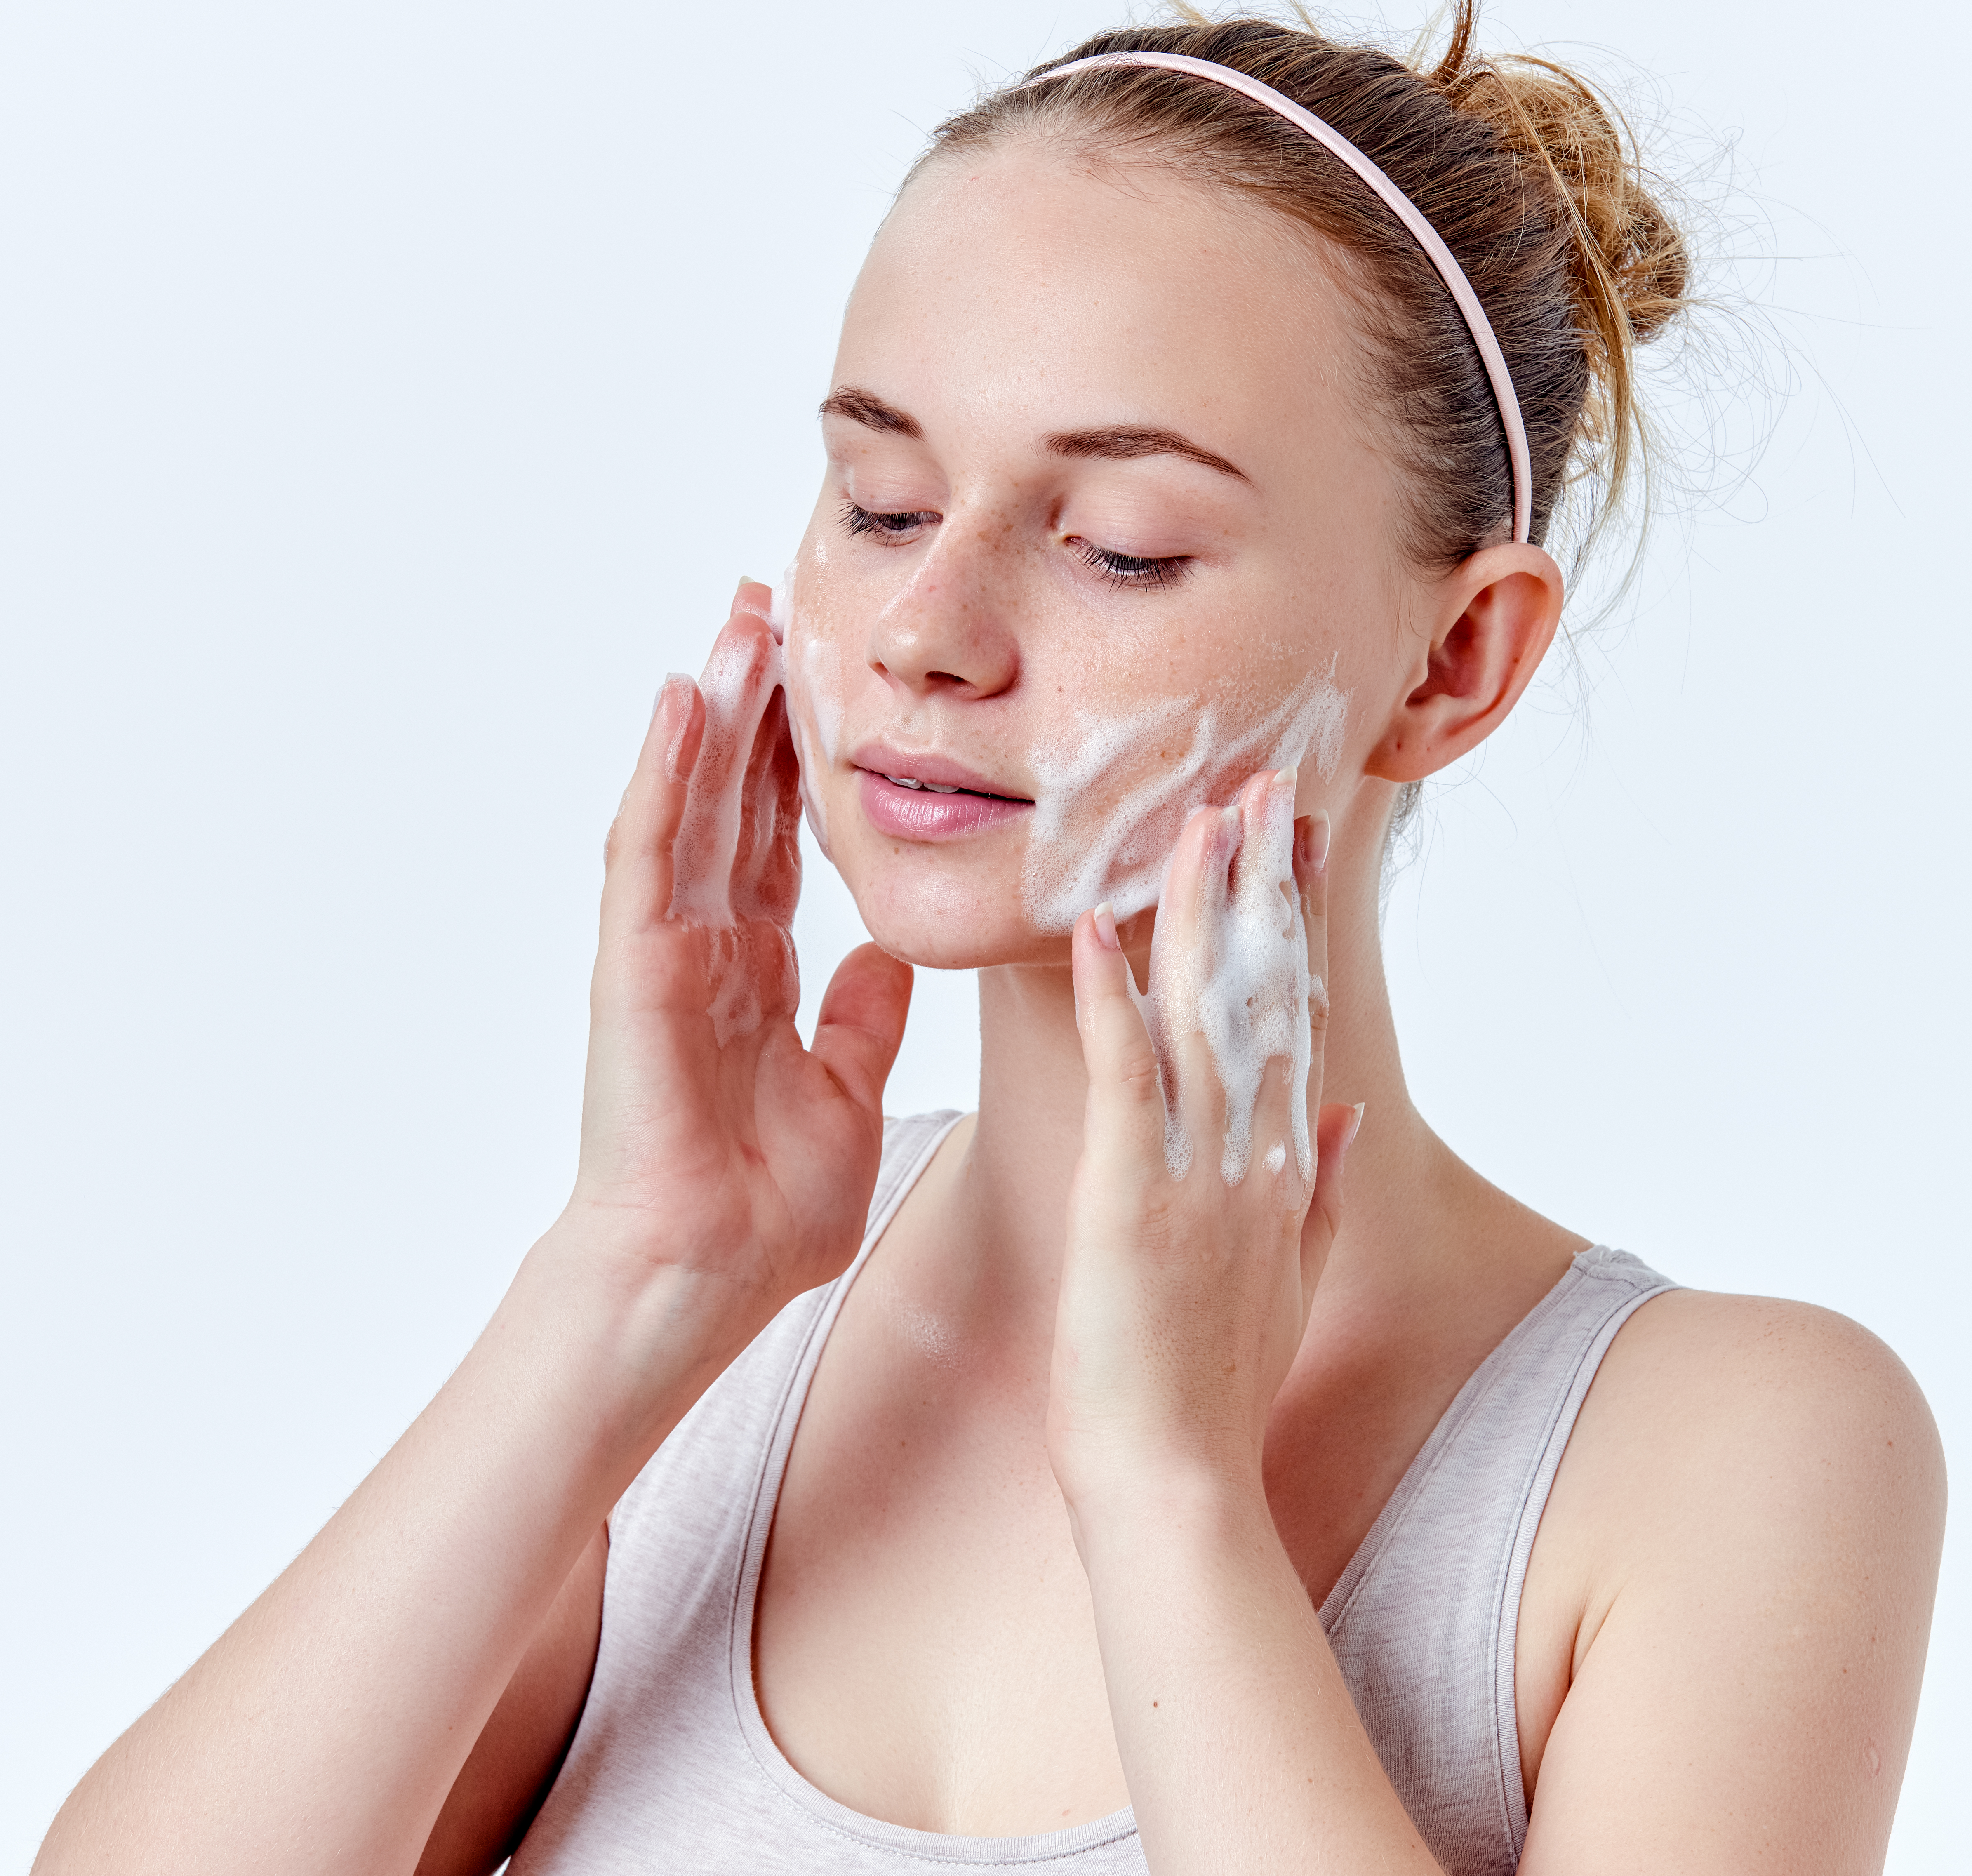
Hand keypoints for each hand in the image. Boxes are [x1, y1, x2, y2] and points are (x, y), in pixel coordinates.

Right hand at [548, 580, 913, 1372]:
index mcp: (757, 974)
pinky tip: (682, 700)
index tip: (823, 678)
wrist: (705, 1274)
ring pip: (691, 803)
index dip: (798, 759)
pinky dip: (663, 774)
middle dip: (752, 704)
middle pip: (733, 799)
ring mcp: (666, 950)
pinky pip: (649, 851)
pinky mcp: (637, 964)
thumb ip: (861, 1022)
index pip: (780, 839)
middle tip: (769, 607)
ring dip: (712, 711)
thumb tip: (887, 958)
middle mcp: (708, 946)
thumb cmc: (761, 1211)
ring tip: (737, 623)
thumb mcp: (847, 1095)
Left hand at [1049, 765, 1361, 1507]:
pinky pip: (1120, 1076)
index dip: (1292, 922)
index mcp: (1281, 1166)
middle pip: (1260, 991)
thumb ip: (1320, 1188)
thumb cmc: (1212, 1387)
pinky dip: (1109, 1001)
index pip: (1290, 1015)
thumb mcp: (1288, 1277)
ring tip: (1196, 815)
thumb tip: (1342, 1114)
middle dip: (1258, 884)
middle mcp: (1253, 1153)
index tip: (1293, 842)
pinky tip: (1095, 932)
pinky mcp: (1129, 1194)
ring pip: (1202, 1012)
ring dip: (1196, 910)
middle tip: (1259, 783)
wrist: (1177, 1477)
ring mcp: (1197, 1171)